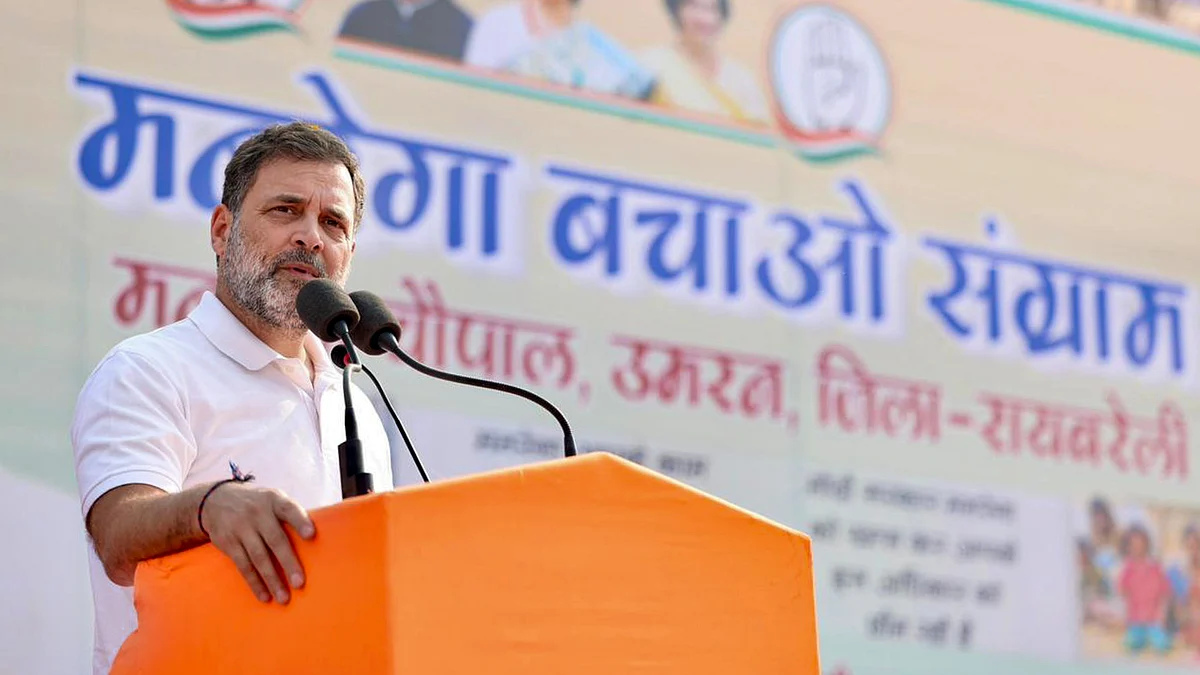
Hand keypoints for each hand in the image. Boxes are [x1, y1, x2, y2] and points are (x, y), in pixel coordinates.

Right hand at [199, 482, 314, 603]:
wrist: (215, 501)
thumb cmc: (257, 504)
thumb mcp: (272, 499)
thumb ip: (290, 514)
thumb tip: (313, 539)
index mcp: (274, 500)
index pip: (289, 509)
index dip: (301, 521)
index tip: (311, 535)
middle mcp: (257, 513)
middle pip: (275, 540)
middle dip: (288, 563)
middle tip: (299, 583)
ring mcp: (241, 528)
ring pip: (259, 558)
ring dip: (272, 580)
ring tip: (284, 598)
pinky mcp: (228, 543)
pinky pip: (243, 566)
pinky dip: (255, 582)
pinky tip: (264, 596)